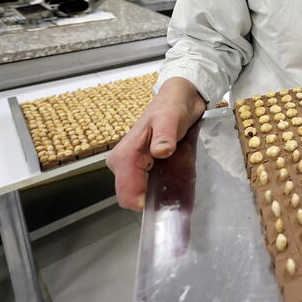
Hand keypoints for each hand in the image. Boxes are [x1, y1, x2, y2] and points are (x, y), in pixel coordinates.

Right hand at [107, 77, 205, 210]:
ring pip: (141, 193)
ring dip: (158, 195)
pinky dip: (161, 188)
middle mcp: (122, 164)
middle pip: (133, 197)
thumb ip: (165, 135)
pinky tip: (175, 181)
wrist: (178, 98)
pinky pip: (147, 187)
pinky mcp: (140, 167)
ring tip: (178, 184)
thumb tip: (160, 152)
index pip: (127, 193)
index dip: (145, 202)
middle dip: (154, 199)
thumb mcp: (170, 118)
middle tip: (177, 189)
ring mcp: (131, 167)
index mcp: (124, 155)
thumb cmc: (171, 107)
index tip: (166, 200)